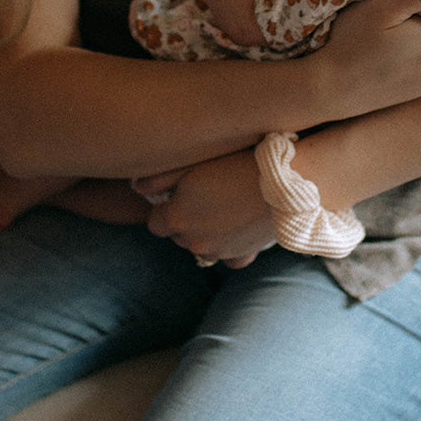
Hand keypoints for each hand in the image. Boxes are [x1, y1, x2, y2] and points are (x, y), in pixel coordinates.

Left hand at [136, 149, 276, 267]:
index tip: (179, 193)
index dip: (165, 207)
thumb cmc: (236, 163)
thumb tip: (135, 186)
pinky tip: (237, 226)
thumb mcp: (191, 162)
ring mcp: (219, 252)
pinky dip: (229, 245)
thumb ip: (157, 177)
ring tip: (224, 203)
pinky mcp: (242, 255)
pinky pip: (228, 258)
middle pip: (177, 234)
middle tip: (203, 194)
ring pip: (201, 245)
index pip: (155, 223)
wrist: (286, 181)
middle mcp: (194, 241)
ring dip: (205, 231)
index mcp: (176, 218)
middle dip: (184, 218)